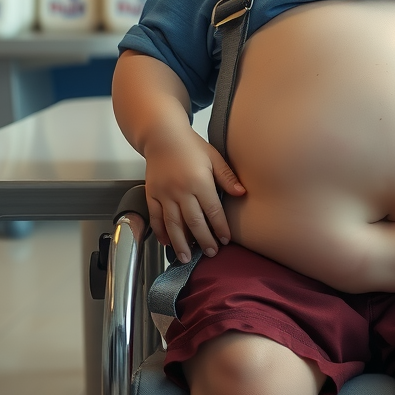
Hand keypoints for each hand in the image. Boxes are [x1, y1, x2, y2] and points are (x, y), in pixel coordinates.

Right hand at [143, 128, 245, 263]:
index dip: (220, 227)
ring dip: (181, 243)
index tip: (226, 240)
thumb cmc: (191, 146)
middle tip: (211, 253)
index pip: (212, 210)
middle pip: (193, 222)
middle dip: (203, 240)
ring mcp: (164, 194)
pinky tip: (167, 243)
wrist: (162, 136)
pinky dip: (161, 232)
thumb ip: (227, 177)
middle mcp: (180, 190)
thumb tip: (242, 194)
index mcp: (199, 181)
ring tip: (186, 257)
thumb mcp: (214, 157)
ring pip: (173, 224)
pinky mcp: (152, 195)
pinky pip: (156, 218)